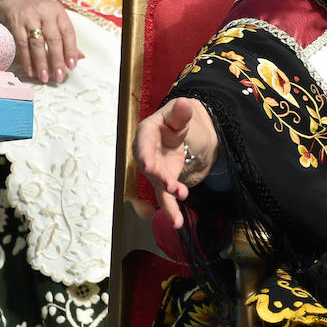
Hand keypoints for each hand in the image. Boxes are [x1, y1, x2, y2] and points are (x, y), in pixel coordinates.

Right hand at [0, 0, 83, 83]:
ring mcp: (29, 17)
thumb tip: (80, 56)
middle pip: (54, 39)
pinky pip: (22, 45)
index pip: (68, 32)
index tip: (72, 66)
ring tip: (44, 77)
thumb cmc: (35, 10)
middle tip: (59, 76)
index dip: (71, 50)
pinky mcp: (16, 24)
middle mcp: (45, 12)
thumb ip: (65, 36)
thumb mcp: (52, 17)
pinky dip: (27, 59)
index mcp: (58, 11)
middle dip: (57, 60)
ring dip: (41, 63)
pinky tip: (30, 70)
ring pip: (37, 43)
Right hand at [134, 97, 212, 229]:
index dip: (145, 154)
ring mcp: (154, 170)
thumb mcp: (178, 115)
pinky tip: (178, 224)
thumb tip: (183, 102)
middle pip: (150, 168)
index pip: (143, 144)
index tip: (147, 164)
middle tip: (172, 187)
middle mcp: (146, 154)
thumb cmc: (173, 120)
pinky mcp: (163, 181)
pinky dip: (171, 210)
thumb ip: (181, 112)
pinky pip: (165, 197)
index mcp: (146, 134)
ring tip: (178, 210)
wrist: (175, 132)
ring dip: (168, 197)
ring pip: (158, 185)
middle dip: (160, 178)